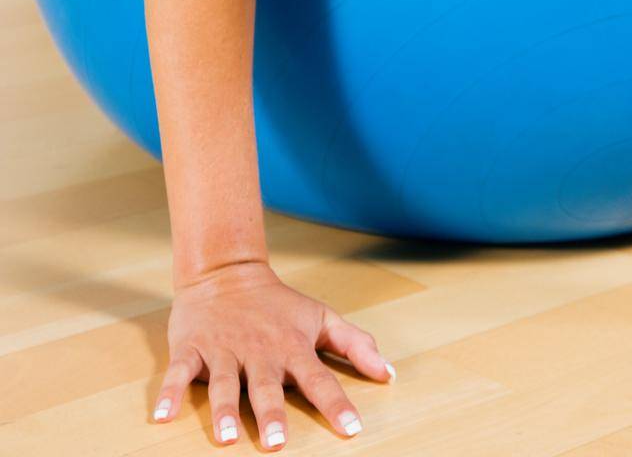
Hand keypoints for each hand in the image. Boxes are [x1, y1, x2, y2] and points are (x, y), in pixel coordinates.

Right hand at [151, 258, 395, 445]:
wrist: (226, 272)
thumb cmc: (279, 304)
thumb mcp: (320, 318)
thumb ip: (354, 344)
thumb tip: (388, 374)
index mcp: (292, 347)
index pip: (319, 379)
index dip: (336, 404)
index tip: (352, 430)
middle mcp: (260, 351)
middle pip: (267, 387)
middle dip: (272, 415)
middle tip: (277, 445)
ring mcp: (224, 350)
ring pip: (225, 382)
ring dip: (224, 410)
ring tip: (226, 437)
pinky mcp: (193, 348)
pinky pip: (180, 372)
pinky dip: (171, 392)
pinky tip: (163, 415)